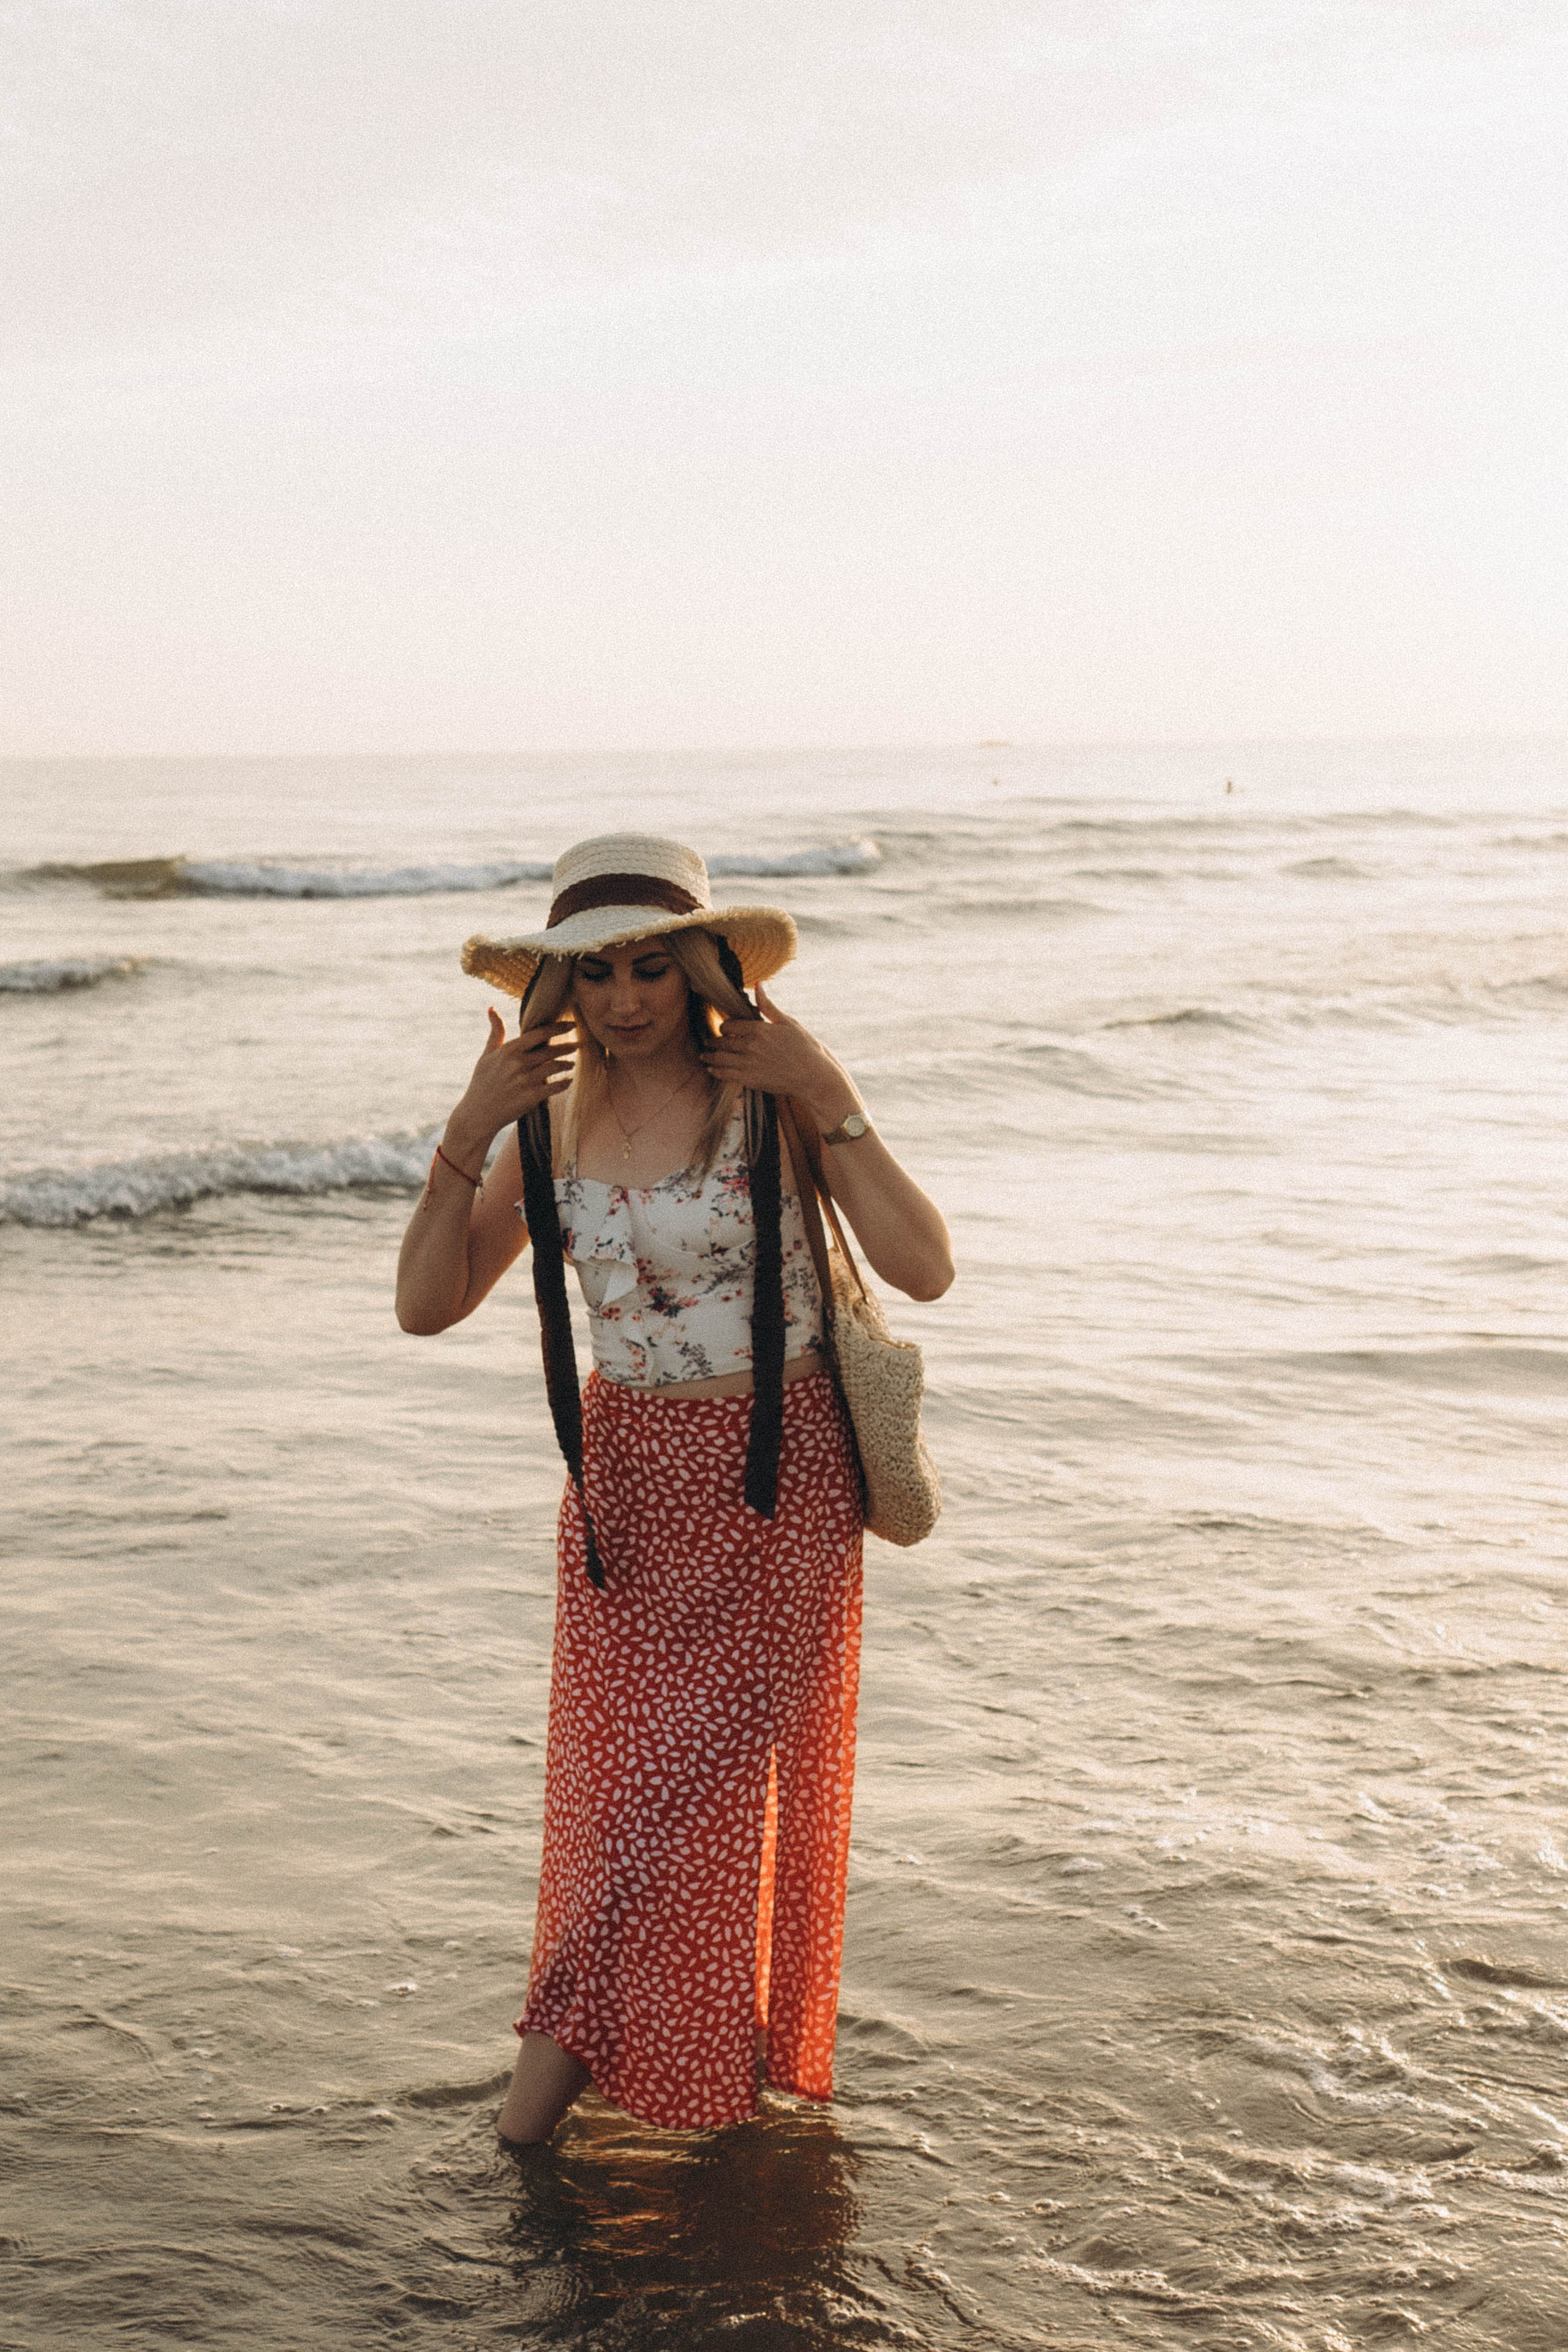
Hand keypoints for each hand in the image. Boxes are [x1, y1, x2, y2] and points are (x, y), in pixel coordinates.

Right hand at [445, 1009, 574, 1163]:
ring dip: (566, 1064)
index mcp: (509, 1050)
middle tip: (578, 1045)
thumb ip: (495, 1032)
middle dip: (567, 1047)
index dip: (558, 1027)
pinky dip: (564, 1083)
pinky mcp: (531, 1097)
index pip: (539, 1033)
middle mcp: (518, 1063)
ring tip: (571, 1063)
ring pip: (555, 1067)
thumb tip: (492, 1009)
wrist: (477, 1114)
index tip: (571, 1024)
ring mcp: (525, 1081)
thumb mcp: (486, 1055)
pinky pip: (555, 1087)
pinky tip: (568, 1081)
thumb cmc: (481, 1083)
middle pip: (550, 1050)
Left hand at [701, 984, 858, 1128]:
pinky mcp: (750, 1080)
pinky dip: (716, 1071)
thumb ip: (768, 1005)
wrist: (813, 1076)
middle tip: (707, 1043)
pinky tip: (712, 1070)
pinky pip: (725, 1075)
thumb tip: (758, 984)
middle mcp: (751, 1046)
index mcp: (759, 1029)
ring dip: (709, 1058)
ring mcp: (749, 1064)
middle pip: (722, 1043)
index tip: (723, 1030)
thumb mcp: (787, 1022)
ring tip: (704, 1057)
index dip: (724, 1027)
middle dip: (712, 1042)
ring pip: (719, 1059)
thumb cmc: (804, 1047)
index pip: (729, 1025)